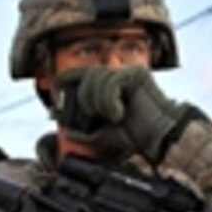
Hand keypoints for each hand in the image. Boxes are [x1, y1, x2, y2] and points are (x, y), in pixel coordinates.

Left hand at [54, 66, 193, 161]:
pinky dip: (111, 102)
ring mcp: (126, 72)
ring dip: (100, 103)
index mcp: (103, 85)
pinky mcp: (136, 74)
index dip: (62, 84)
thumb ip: (78, 128)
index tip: (55, 102)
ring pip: (97, 79)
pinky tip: (120, 114)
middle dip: (84, 100)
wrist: (156, 139)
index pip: (76, 74)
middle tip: (96, 117)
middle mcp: (114, 74)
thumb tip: (54, 118)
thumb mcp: (98, 134)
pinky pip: (112, 82)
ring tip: (114, 118)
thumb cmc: (132, 136)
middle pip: (84, 75)